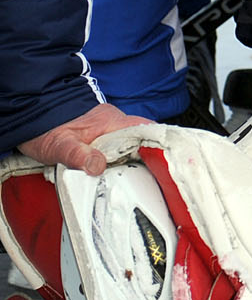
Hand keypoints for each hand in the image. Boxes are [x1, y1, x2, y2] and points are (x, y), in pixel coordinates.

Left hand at [16, 103, 151, 175]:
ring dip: (141, 165)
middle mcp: (119, 127)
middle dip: (155, 161)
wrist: (32, 114)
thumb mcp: (58, 144)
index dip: (162, 146)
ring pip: (136, 149)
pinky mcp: (105, 143)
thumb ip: (77, 154)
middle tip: (163, 182)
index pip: (149, 132)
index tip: (171, 164)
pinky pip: (124, 154)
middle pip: (148, 143)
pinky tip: (126, 179)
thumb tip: (97, 166)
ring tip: (148, 185)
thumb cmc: (45, 126)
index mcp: (114, 123)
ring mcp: (113, 134)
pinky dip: (127, 166)